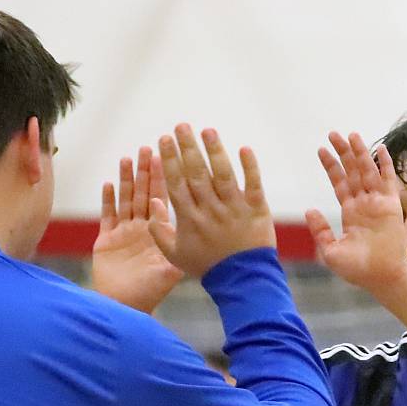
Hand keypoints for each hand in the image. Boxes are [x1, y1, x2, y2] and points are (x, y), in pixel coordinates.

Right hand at [92, 147, 183, 312]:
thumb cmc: (151, 291)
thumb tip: (183, 222)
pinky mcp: (106, 240)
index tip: (168, 157)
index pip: (163, 198)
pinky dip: (107, 200)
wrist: (127, 307)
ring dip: (126, 179)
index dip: (164, 178)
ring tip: (128, 158)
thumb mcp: (170, 268)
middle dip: (146, 171)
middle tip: (148, 148)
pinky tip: (107, 184)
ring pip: (126, 199)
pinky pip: (107, 216)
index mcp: (160, 231)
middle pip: (144, 193)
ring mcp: (124, 232)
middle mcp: (143, 228)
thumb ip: (175, 245)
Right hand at [149, 124, 275, 277]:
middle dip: (188, 147)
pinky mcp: (257, 209)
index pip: (177, 182)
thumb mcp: (175, 255)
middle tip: (182, 126)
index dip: (170, 159)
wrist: (242, 279)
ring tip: (208, 130)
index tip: (164, 139)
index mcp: (189, 218)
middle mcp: (211, 209)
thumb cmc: (207, 266)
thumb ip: (159, 231)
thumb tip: (150, 204)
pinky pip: (253, 185)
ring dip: (215, 151)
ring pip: (223, 175)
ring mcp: (234, 208)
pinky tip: (244, 148)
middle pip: (197, 173)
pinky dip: (250, 167)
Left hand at [305, 132, 406, 294]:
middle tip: (333, 133)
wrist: (381, 278)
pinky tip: (380, 149)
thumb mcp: (330, 251)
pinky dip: (385, 165)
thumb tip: (309, 210)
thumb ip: (320, 230)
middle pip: (352, 172)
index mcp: (350, 212)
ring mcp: (378, 203)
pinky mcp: (391, 206)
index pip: (339, 183)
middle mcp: (364, 204)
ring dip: (360, 153)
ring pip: (368, 172)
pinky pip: (388, 181)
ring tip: (351, 135)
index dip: (330, 166)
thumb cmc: (358, 270)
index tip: (321, 149)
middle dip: (343, 153)